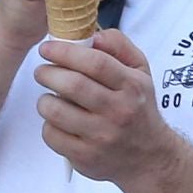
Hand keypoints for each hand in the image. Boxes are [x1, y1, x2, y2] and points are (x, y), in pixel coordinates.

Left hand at [34, 28, 171, 185]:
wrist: (150, 157)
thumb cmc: (138, 108)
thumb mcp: (141, 72)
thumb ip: (120, 46)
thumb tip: (93, 35)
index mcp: (132, 86)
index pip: (96, 63)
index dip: (66, 52)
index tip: (48, 48)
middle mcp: (119, 111)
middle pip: (72, 85)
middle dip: (48, 73)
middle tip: (42, 71)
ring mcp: (101, 137)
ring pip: (55, 111)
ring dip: (45, 100)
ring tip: (50, 98)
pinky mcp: (86, 157)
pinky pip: (51, 135)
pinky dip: (48, 124)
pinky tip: (59, 121)